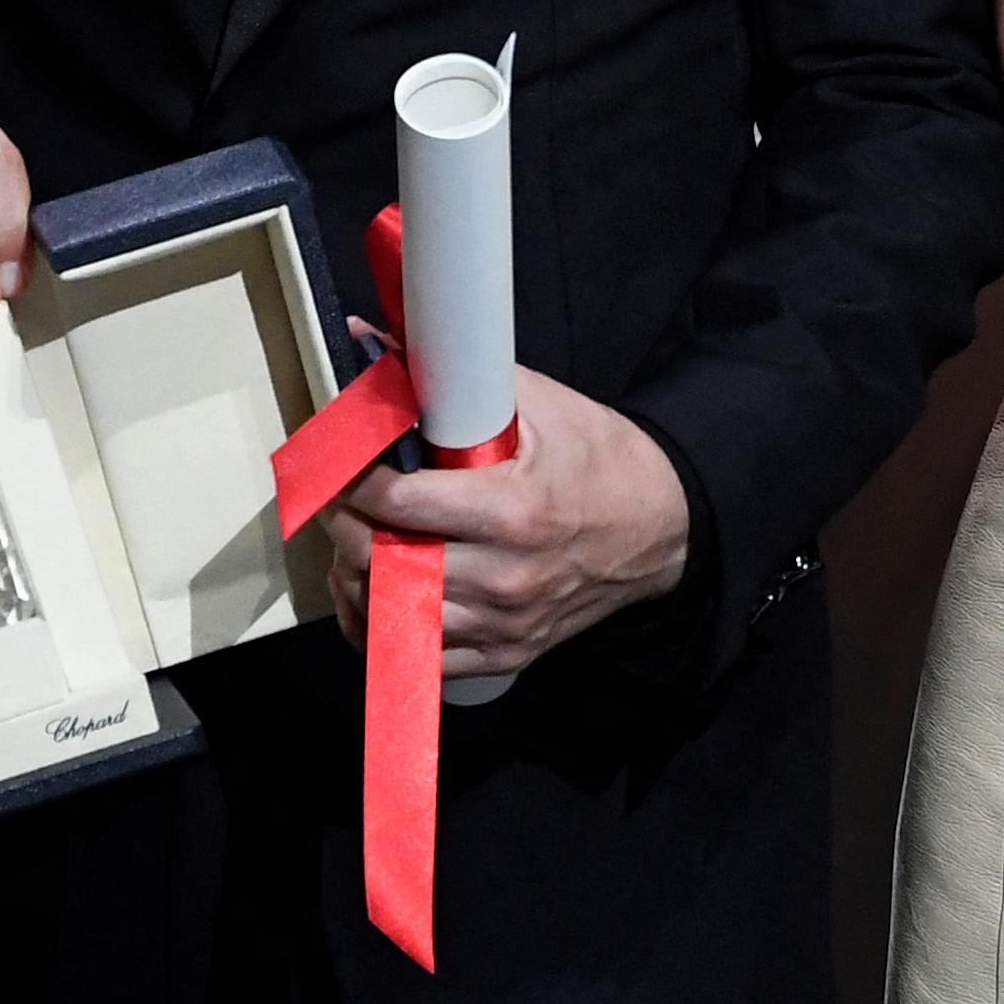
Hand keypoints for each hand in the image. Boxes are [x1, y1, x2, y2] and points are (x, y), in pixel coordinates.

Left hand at [328, 366, 692, 672]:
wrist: (664, 526)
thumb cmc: (602, 460)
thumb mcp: (541, 405)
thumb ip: (456, 378)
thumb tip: (372, 343)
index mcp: (513, 510)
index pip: (398, 502)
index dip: (353, 479)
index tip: (341, 461)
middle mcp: (505, 575)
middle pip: (382, 562)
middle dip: (344, 526)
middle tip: (338, 498)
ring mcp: (505, 622)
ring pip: (391, 617)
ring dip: (355, 579)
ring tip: (352, 544)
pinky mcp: (508, 653)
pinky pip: (420, 659)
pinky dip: (383, 630)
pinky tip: (374, 598)